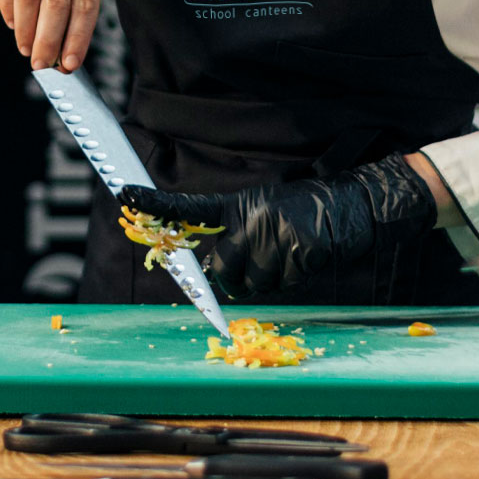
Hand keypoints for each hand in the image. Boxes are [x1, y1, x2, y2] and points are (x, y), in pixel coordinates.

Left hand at [118, 154, 440, 299]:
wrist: (354, 204)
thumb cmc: (304, 213)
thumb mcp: (263, 213)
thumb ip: (234, 239)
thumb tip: (212, 274)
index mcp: (239, 206)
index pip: (189, 207)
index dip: (156, 204)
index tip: (124, 194)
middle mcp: (253, 217)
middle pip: (224, 269)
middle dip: (236, 278)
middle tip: (260, 264)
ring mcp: (277, 233)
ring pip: (254, 283)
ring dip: (269, 281)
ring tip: (287, 257)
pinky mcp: (302, 251)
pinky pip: (285, 284)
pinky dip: (294, 279)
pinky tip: (306, 258)